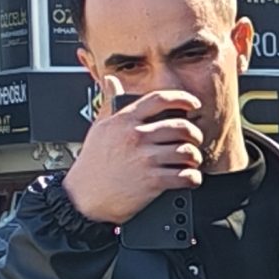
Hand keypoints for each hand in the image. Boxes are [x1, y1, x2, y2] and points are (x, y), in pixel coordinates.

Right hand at [61, 80, 205, 227]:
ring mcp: (145, 159)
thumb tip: (111, 81)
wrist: (83, 197)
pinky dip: (193, 178)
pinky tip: (188, 178)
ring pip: (188, 152)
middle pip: (181, 127)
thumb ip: (110, 103)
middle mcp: (136, 137)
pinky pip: (186, 176)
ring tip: (190, 162)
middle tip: (193, 141)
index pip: (159, 100)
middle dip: (194, 135)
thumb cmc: (92, 163)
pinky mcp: (153, 181)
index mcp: (124, 121)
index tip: (194, 104)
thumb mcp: (99, 128)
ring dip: (195, 158)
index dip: (183, 99)